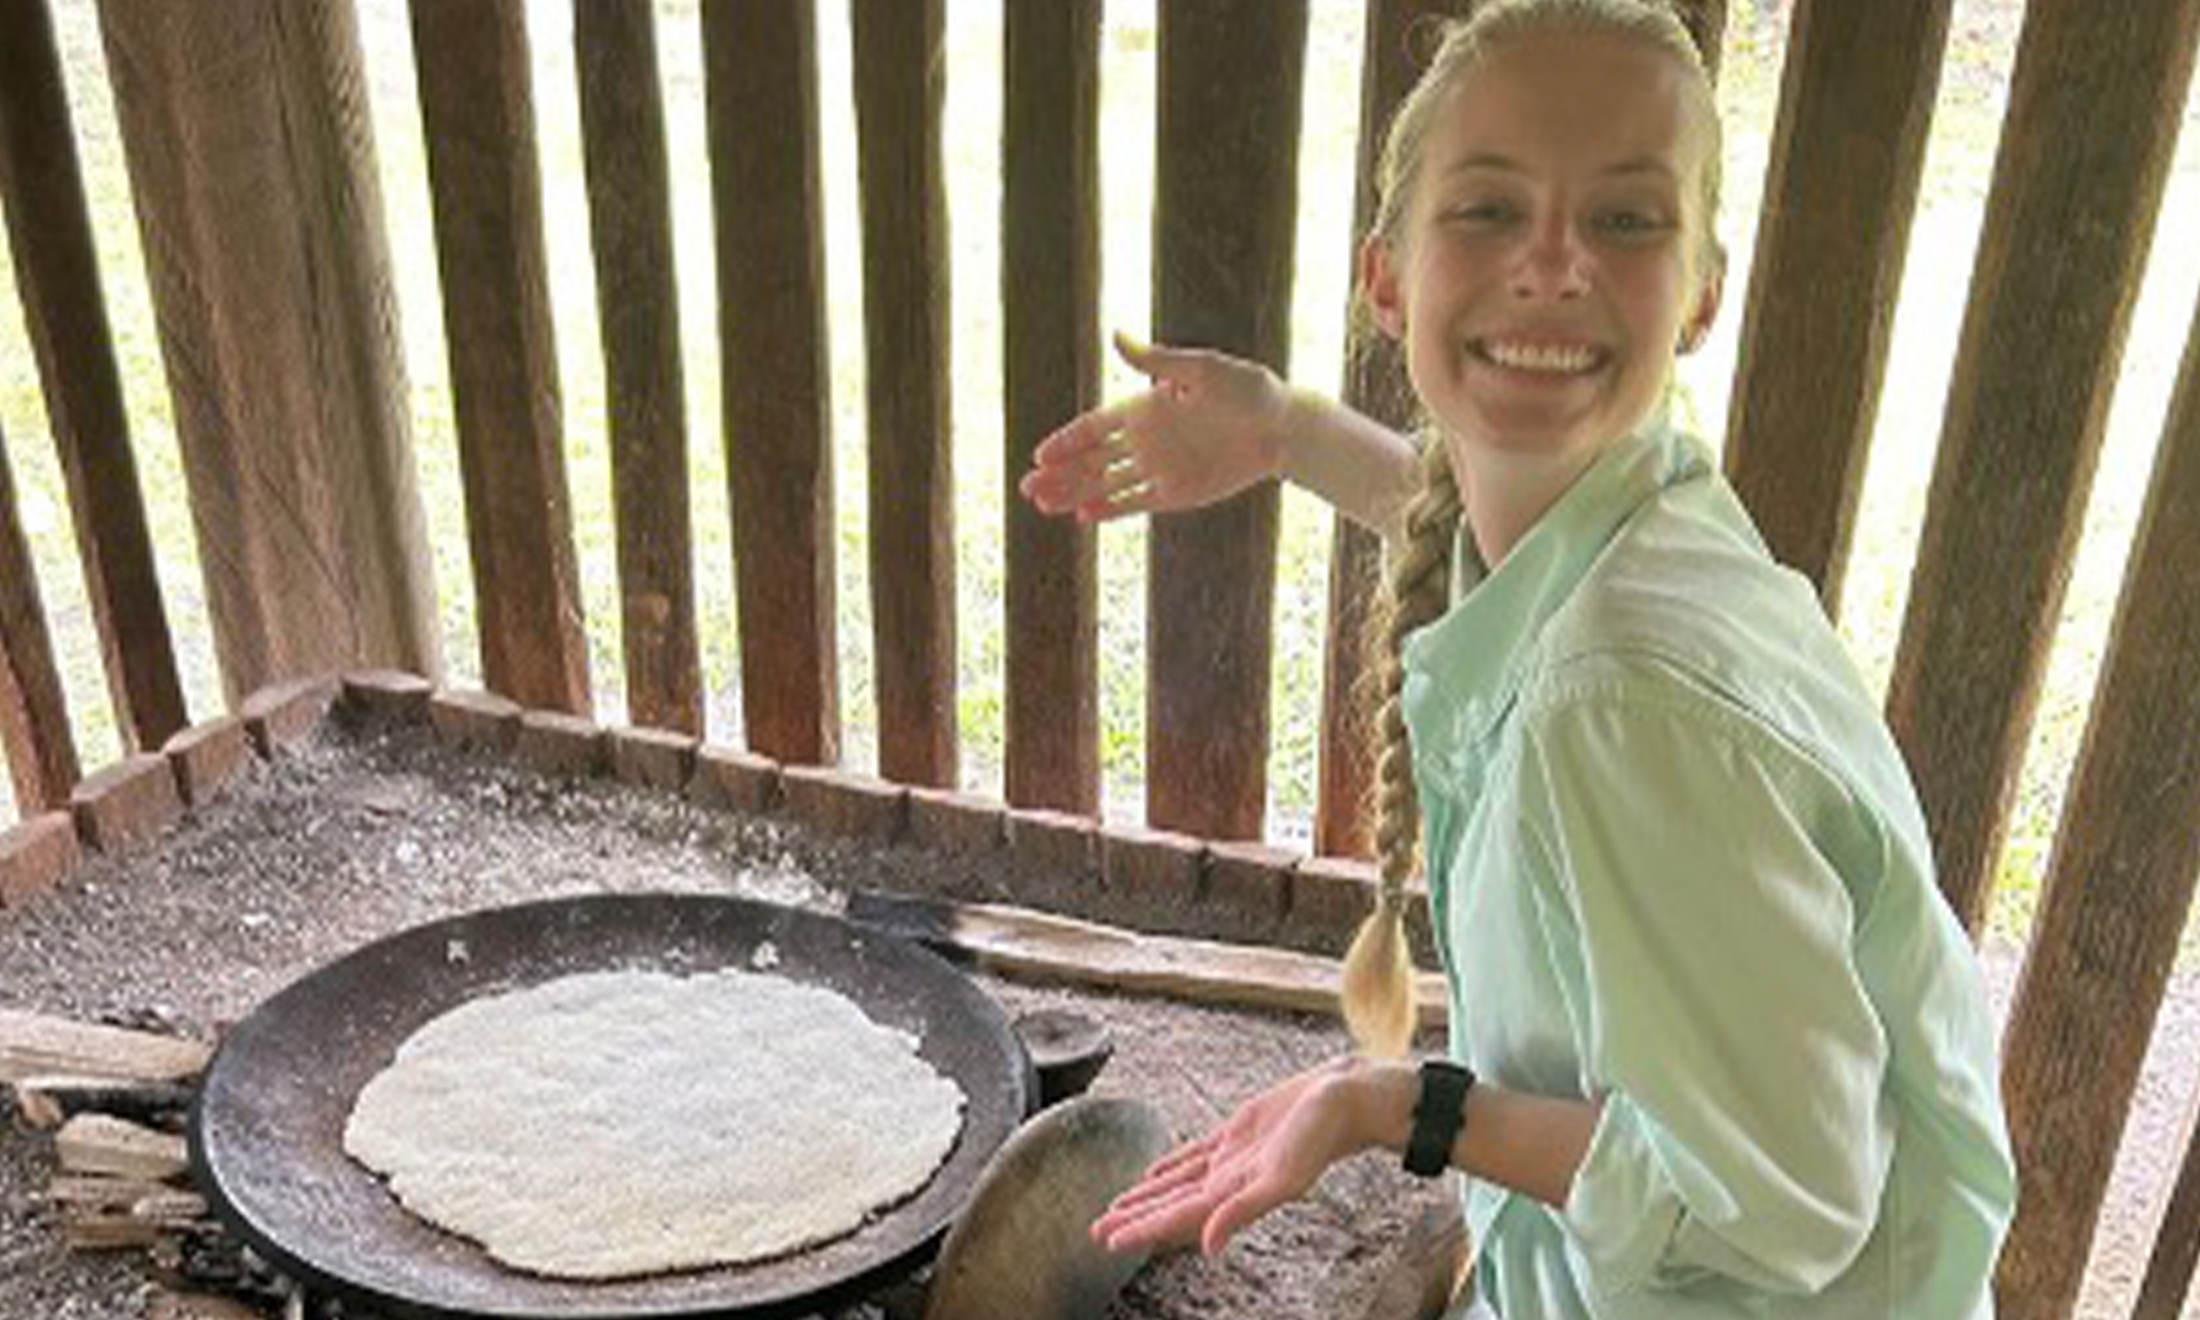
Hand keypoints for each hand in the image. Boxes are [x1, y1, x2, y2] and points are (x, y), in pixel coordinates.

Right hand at [1018, 333, 1291, 522]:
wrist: (1284, 428)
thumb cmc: (1248, 390)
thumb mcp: (1203, 369)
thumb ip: (1156, 361)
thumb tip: (1116, 335)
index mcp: (1145, 407)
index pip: (1094, 428)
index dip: (1065, 442)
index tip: (1039, 457)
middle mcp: (1146, 439)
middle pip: (1091, 460)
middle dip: (1059, 475)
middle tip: (1028, 489)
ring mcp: (1160, 468)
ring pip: (1106, 485)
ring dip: (1074, 495)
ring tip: (1044, 507)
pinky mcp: (1178, 492)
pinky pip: (1135, 503)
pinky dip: (1110, 511)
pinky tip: (1083, 518)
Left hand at [1090, 1057, 1397, 1257]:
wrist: (1345, 1099)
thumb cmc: (1321, 1138)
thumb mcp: (1283, 1178)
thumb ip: (1243, 1211)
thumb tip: (1209, 1247)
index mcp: (1234, 1194)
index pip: (1176, 1218)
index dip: (1141, 1229)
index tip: (1107, 1241)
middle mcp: (1227, 1181)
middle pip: (1169, 1205)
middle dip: (1134, 1219)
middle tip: (1096, 1231)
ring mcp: (1230, 1158)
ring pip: (1177, 1182)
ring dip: (1146, 1196)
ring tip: (1115, 1209)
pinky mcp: (1237, 1133)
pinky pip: (1193, 1154)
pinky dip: (1170, 1164)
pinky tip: (1154, 1171)